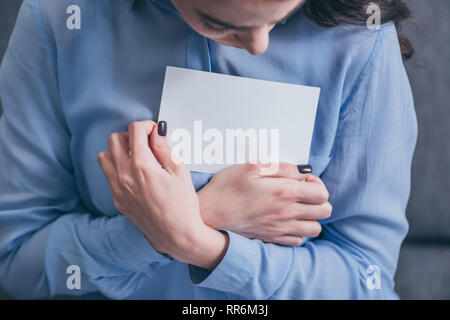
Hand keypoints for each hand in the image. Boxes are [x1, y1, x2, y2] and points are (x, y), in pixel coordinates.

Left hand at [98, 120, 227, 269]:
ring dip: (119, 151)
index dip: (147, 126)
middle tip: (146, 143)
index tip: (155, 131)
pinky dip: (118, 168)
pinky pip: (109, 175)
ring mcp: (118, 189)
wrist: (177, 235)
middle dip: (131, 136)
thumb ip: (164, 148)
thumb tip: (156, 131)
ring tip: (137, 157)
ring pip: (105, 156)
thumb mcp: (180, 171)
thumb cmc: (183, 204)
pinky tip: (136, 175)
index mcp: (142, 166)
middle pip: (114, 139)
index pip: (135, 131)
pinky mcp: (117, 200)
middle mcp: (124, 176)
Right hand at [198, 162, 331, 245]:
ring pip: (315, 228)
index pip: (322, 192)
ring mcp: (280, 229)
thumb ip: (280, 167)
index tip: (302, 179)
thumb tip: (300, 170)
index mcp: (284, 192)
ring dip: (311, 216)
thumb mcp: (250, 167)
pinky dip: (298, 231)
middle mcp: (287, 213)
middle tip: (302, 192)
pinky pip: (298, 240)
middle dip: (318, 199)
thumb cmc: (226, 188)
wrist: (208, 216)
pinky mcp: (272, 239)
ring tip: (297, 207)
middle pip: (324, 211)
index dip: (316, 182)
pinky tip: (286, 221)